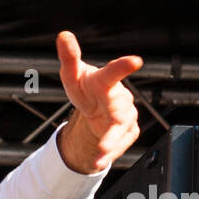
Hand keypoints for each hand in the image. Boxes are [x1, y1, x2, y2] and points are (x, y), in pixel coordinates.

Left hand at [54, 30, 141, 173]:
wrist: (94, 112)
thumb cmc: (86, 90)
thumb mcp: (71, 76)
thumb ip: (69, 57)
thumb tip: (63, 36)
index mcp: (105, 81)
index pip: (113, 72)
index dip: (123, 66)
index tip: (135, 60)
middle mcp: (119, 98)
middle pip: (122, 108)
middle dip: (117, 119)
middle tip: (109, 131)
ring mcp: (125, 116)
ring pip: (122, 129)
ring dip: (112, 143)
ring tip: (101, 154)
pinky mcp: (127, 132)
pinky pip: (119, 145)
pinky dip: (108, 155)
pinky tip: (98, 162)